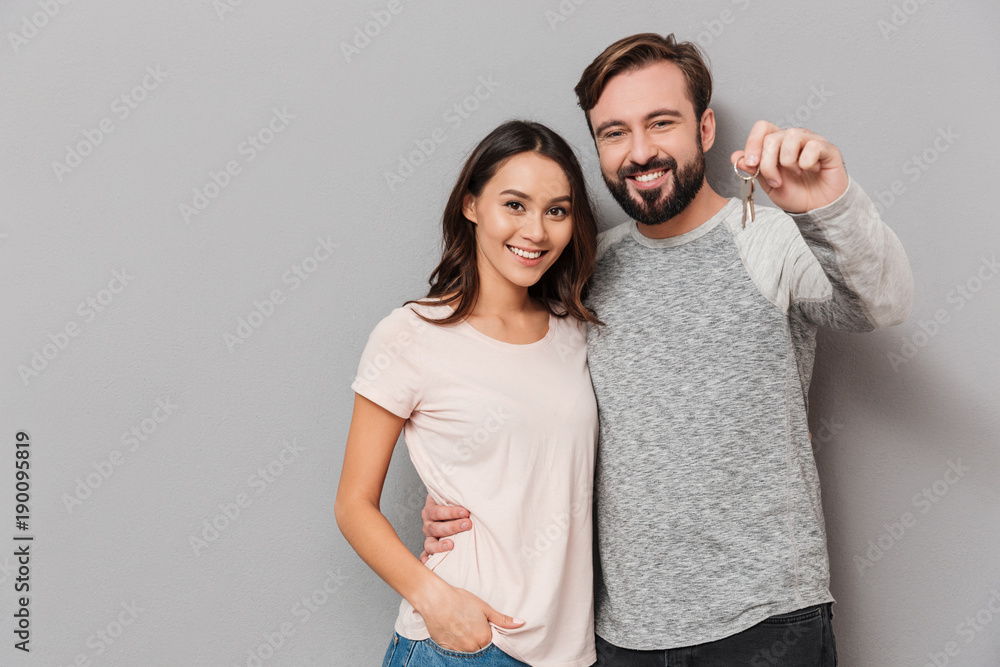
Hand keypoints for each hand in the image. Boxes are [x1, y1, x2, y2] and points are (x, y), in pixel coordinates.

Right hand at [419, 494, 471, 562]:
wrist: (446, 507)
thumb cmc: (452, 502)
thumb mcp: (452, 495)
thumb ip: (458, 495)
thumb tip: (472, 493)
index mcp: (430, 508)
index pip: (437, 511)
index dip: (451, 512)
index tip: (465, 512)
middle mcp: (428, 523)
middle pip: (436, 527)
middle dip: (453, 527)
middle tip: (467, 524)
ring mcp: (428, 536)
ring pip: (430, 543)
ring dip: (440, 545)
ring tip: (451, 545)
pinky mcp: (430, 546)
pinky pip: (425, 554)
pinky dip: (425, 558)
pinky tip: (428, 562)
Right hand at [419, 581, 524, 651]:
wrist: (435, 599)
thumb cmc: (460, 600)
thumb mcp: (484, 607)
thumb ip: (502, 619)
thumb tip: (521, 623)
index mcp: (484, 637)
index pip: (492, 643)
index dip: (488, 634)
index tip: (483, 626)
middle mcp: (472, 647)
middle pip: (481, 648)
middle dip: (479, 639)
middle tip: (472, 625)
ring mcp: (458, 649)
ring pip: (468, 650)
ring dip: (468, 642)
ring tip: (462, 627)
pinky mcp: (446, 649)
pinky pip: (456, 651)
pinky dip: (457, 643)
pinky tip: (454, 630)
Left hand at [732, 121, 848, 213]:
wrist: (817, 208)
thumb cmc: (795, 194)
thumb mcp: (768, 185)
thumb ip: (754, 170)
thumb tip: (736, 156)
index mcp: (778, 144)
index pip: (762, 127)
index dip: (753, 143)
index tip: (752, 165)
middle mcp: (793, 138)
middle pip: (772, 137)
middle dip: (768, 163)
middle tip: (775, 181)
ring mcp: (811, 141)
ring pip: (792, 136)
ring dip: (788, 162)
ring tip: (795, 174)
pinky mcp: (828, 149)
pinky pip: (813, 146)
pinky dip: (808, 163)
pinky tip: (812, 170)